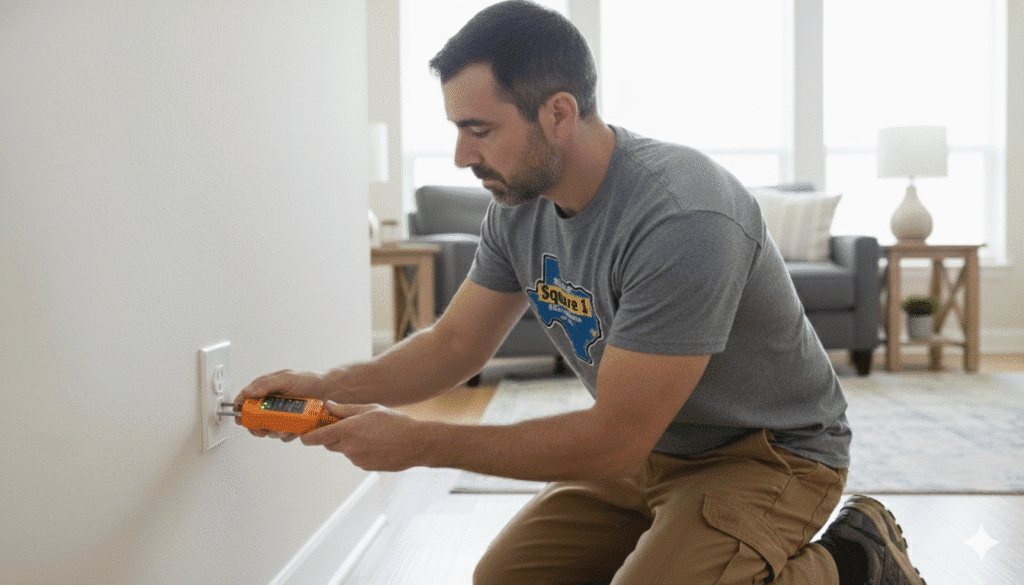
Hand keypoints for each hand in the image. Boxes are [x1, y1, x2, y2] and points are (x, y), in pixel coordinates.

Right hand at [233, 369, 327, 440]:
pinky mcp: (289, 426)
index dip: (240, 411)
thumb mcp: (286, 377)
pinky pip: (283, 435)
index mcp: (265, 390)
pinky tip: (294, 428)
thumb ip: (265, 384)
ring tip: (283, 428)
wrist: (328, 391)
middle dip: (256, 427)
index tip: (241, 418)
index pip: (245, 401)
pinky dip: (287, 434)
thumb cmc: (308, 380)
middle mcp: (270, 404)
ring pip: (267, 430)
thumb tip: (247, 392)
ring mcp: (279, 416)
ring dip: (273, 432)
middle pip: (253, 420)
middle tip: (261, 429)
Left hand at [301, 402, 427, 471]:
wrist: (416, 444)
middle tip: (344, 427)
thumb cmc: (395, 423)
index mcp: (347, 431)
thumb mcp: (370, 409)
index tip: (304, 434)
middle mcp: (348, 447)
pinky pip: (356, 457)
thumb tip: (328, 406)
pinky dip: (360, 451)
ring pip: (344, 450)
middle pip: (328, 444)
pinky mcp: (365, 467)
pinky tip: (376, 443)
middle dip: (331, 436)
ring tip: (369, 434)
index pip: (315, 438)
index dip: (306, 437)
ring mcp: (356, 459)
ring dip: (348, 443)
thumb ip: (345, 409)